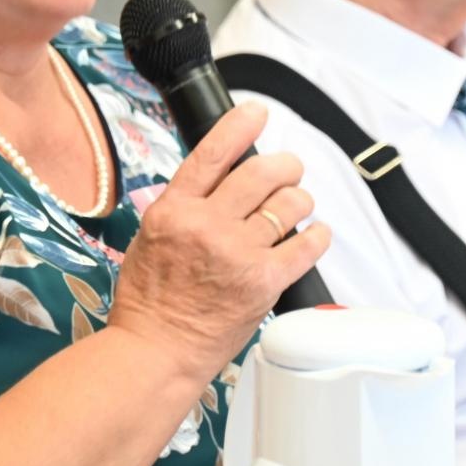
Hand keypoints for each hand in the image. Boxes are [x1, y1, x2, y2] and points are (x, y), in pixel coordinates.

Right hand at [108, 102, 330, 382]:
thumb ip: (184, 208)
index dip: (241, 125)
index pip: (214, 153)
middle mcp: (207, 225)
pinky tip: (315, 233)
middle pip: (261, 173)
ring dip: (300, 199)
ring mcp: (238, 253)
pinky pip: (306, 245)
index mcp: (175, 210)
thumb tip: (219, 183)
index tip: (259, 113)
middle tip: (290, 169)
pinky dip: (316, 235)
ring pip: (288, 204)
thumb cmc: (149, 302)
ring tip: (298, 205)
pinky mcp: (264, 281)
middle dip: (285, 166)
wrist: (156, 352)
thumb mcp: (150, 238)